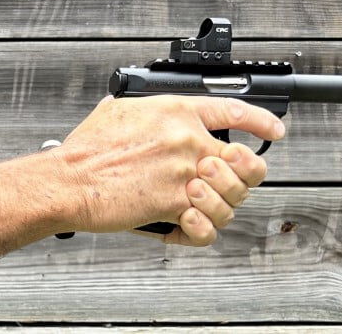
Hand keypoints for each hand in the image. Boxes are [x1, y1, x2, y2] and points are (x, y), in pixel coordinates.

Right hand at [49, 94, 283, 245]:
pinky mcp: (176, 205)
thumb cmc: (84, 151)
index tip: (273, 130)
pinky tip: (186, 223)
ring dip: (217, 207)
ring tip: (196, 206)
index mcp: (176, 112)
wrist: (68, 180)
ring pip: (232, 198)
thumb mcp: (116, 111)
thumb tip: (148, 114)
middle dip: (241, 178)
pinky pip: (207, 225)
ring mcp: (185, 173)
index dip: (261, 122)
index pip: (235, 111)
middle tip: (222, 183)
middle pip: (245, 162)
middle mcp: (187, 140)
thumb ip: (145, 111)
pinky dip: (199, 230)